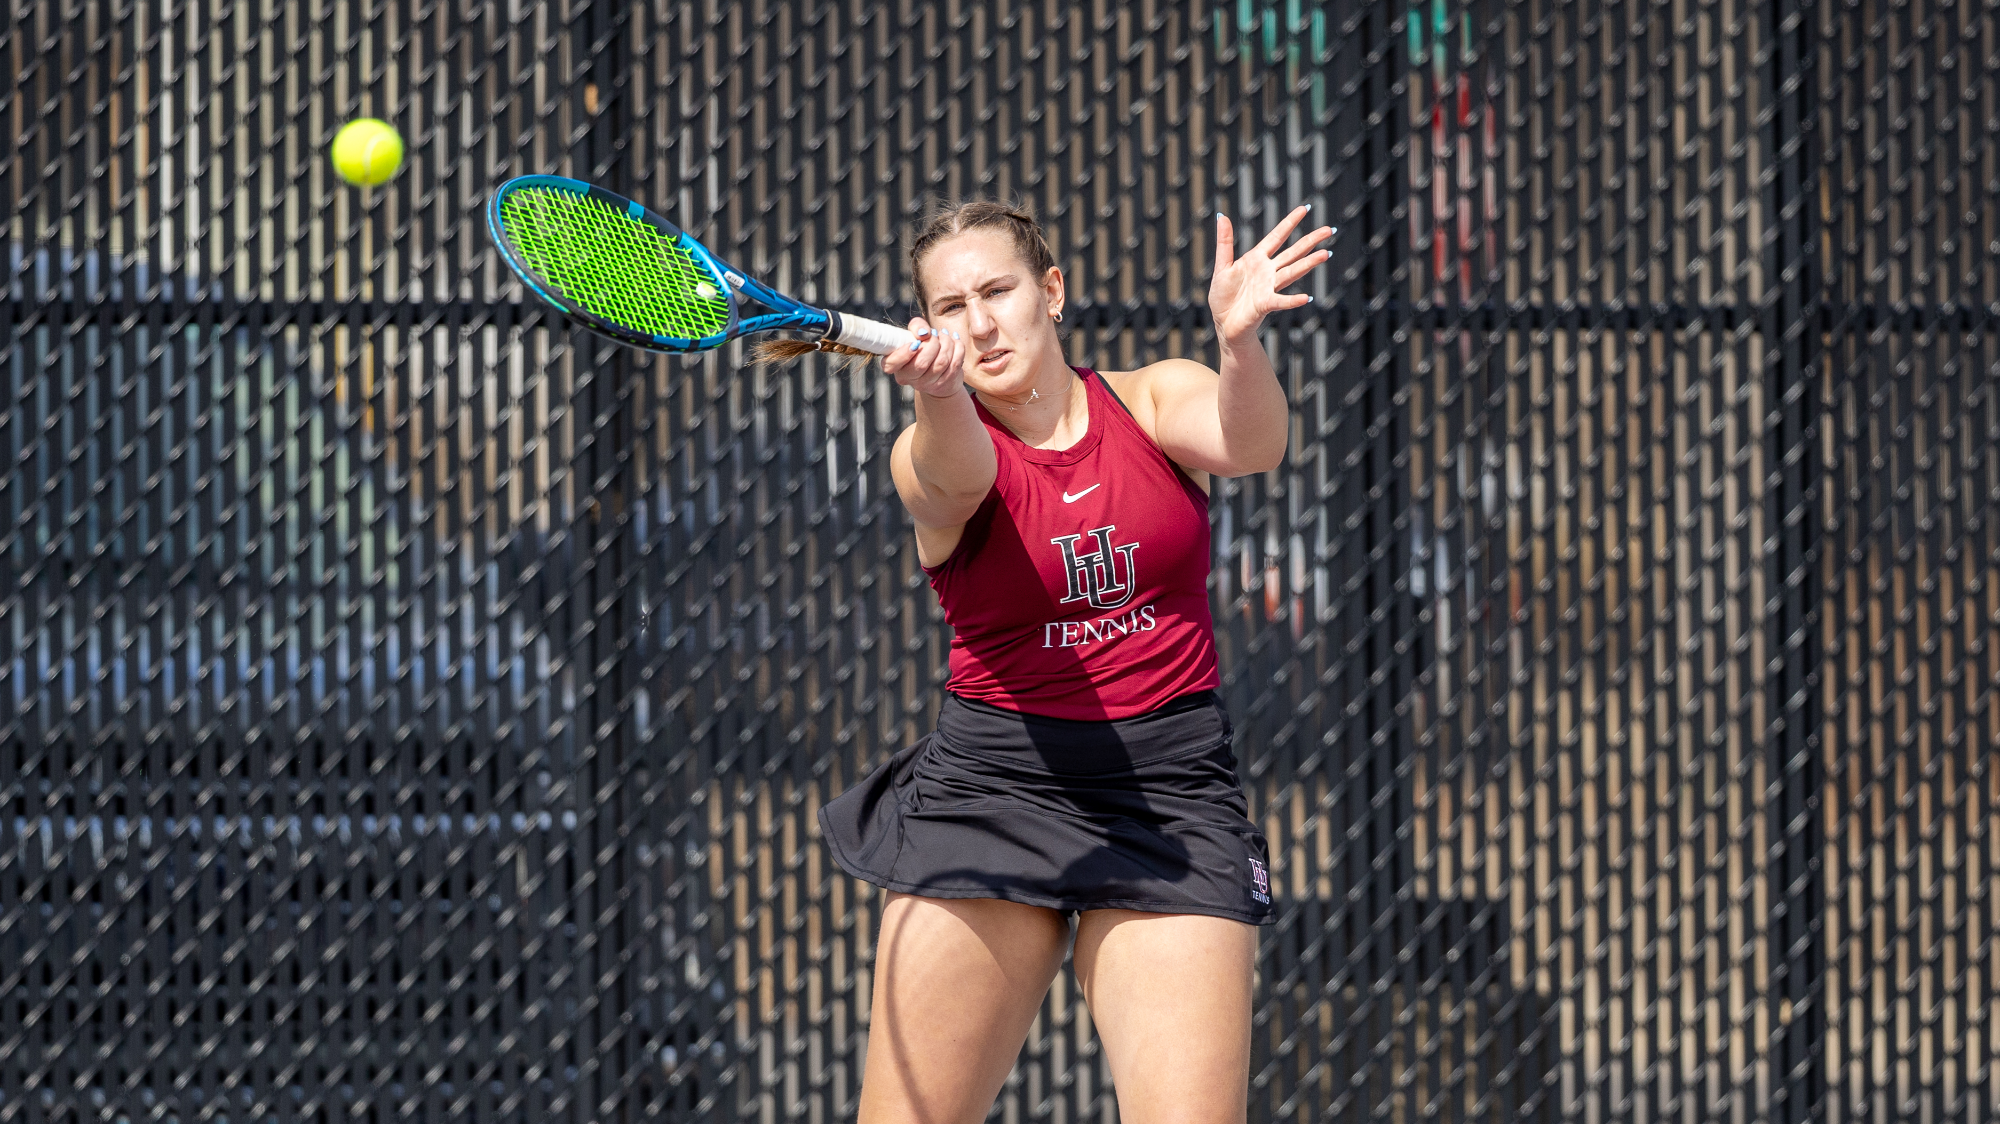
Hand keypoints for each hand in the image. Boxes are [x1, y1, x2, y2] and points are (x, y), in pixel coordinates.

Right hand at [882, 317, 966, 397]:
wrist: (939, 371)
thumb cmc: (923, 348)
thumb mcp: (915, 334)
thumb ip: (916, 327)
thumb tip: (924, 333)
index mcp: (896, 366)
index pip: (892, 364)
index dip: (903, 353)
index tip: (915, 343)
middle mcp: (909, 379)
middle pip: (921, 363)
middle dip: (933, 343)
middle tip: (935, 334)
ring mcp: (927, 384)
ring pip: (941, 362)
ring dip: (947, 344)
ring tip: (945, 336)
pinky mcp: (944, 385)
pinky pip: (955, 364)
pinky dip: (958, 348)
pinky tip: (955, 341)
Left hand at [1207, 206, 1333, 342]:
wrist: (1224, 323)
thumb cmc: (1223, 296)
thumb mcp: (1222, 266)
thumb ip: (1224, 242)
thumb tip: (1221, 215)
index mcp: (1257, 259)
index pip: (1276, 237)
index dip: (1290, 222)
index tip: (1305, 208)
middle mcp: (1267, 271)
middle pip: (1293, 252)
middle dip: (1310, 241)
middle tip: (1329, 230)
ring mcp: (1268, 287)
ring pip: (1292, 272)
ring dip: (1308, 263)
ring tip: (1325, 254)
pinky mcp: (1265, 304)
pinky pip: (1280, 301)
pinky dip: (1292, 300)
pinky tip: (1306, 298)